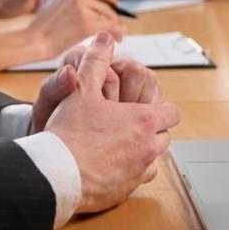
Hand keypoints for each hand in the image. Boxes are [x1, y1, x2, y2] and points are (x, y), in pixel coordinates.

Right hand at [27, 0, 123, 58]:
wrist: (33, 41)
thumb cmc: (40, 32)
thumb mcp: (55, 9)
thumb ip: (72, 7)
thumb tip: (89, 13)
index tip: (114, 7)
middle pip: (107, 1)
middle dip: (115, 13)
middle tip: (118, 24)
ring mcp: (82, 8)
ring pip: (109, 14)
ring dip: (116, 25)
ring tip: (118, 35)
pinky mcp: (87, 23)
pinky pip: (110, 26)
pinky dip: (116, 32)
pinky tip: (117, 39)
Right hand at [45, 33, 181, 214]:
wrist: (56, 172)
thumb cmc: (70, 130)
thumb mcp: (81, 88)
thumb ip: (96, 61)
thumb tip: (105, 38)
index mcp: (143, 120)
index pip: (171, 113)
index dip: (159, 108)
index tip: (144, 107)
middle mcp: (148, 147)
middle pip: (166, 137)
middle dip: (153, 130)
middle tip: (130, 125)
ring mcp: (139, 171)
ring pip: (155, 160)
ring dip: (144, 152)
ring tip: (121, 146)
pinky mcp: (126, 191)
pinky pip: (139, 180)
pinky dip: (132, 172)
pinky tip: (112, 166)